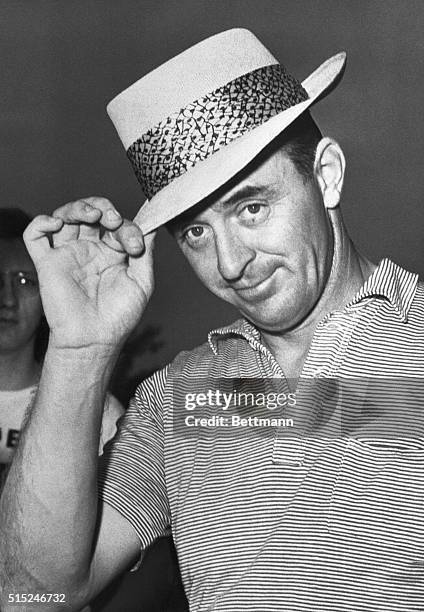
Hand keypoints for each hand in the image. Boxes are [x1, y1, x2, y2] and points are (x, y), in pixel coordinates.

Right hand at [24, 197, 155, 349]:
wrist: (95, 340)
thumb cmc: (119, 317)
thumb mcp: (142, 283)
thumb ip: (146, 253)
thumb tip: (153, 226)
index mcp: (112, 253)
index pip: (118, 225)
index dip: (127, 227)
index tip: (135, 246)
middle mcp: (90, 249)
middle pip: (91, 212)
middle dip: (103, 208)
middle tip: (112, 220)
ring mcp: (68, 254)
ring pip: (65, 216)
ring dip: (78, 207)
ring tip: (92, 215)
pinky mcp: (47, 263)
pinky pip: (35, 235)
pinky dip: (41, 222)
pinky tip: (57, 224)